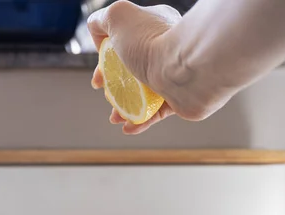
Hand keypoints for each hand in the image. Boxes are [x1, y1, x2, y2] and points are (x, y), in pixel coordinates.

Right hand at [87, 1, 181, 134]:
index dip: (105, 62)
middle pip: (131, 71)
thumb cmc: (152, 43)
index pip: (123, 43)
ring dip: (124, 109)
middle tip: (107, 97)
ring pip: (143, 95)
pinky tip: (128, 128)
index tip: (99, 78)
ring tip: (115, 118)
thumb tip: (97, 32)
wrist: (187, 71)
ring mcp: (172, 74)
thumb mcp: (117, 17)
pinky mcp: (180, 97)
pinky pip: (158, 112)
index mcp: (152, 26)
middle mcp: (164, 48)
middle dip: (114, 88)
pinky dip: (141, 122)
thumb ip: (101, 20)